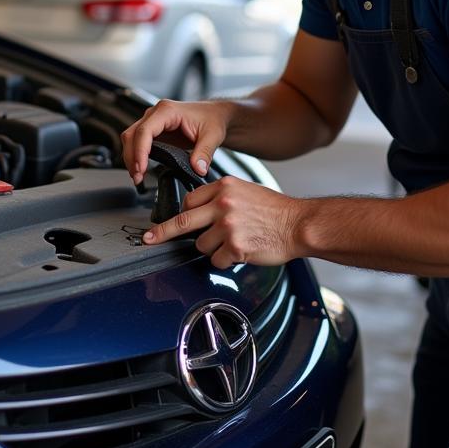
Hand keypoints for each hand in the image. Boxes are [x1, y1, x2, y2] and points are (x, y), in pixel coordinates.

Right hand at [121, 99, 230, 185]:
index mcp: (168, 111)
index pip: (145, 130)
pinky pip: (137, 142)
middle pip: (133, 134)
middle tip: (138, 177)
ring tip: (138, 177)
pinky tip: (140, 170)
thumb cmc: (213, 119)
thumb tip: (198, 169)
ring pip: (131, 138)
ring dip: (131, 158)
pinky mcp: (153, 131)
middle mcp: (156, 113)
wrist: (215, 115)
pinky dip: (136, 156)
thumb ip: (205, 153)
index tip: (141, 168)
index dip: (140, 150)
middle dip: (131, 157)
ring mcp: (153, 121)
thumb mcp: (212, 136)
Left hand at [143, 176, 305, 268]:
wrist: (298, 224)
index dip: (182, 213)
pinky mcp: (235, 246)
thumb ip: (221, 197)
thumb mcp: (244, 190)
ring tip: (232, 243)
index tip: (167, 220)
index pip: (189, 201)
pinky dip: (225, 260)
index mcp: (224, 187)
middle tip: (150, 238)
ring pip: (201, 245)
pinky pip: (217, 259)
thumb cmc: (275, 210)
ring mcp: (228, 225)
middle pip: (183, 221)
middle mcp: (223, 204)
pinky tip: (240, 252)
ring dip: (212, 249)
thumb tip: (199, 210)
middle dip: (162, 232)